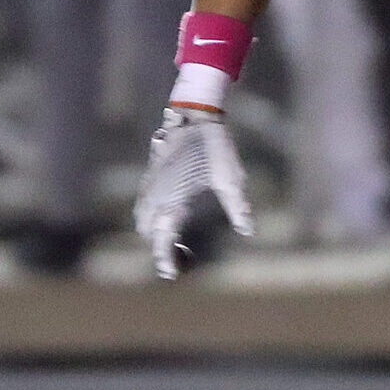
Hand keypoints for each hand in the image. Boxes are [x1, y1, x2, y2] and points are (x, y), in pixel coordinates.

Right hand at [132, 107, 255, 279]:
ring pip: (141, 218)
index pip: (162, 239)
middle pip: (147, 233)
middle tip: (184, 255)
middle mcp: (156, 195)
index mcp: (173, 200)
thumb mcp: (231, 178)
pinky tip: (171, 215)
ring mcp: (150, 184)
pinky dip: (151, 217)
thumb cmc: (215, 146)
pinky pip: (142, 204)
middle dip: (160, 247)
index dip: (164, 260)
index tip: (171, 274)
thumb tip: (248, 231)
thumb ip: (238, 207)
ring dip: (154, 232)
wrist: (195, 114)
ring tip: (178, 238)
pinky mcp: (150, 175)